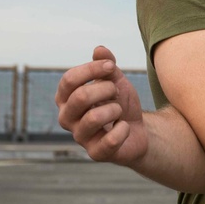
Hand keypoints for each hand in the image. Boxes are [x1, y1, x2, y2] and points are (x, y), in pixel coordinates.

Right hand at [55, 46, 147, 165]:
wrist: (138, 129)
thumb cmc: (119, 102)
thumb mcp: (115, 80)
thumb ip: (106, 65)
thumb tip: (99, 49)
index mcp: (66, 98)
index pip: (69, 80)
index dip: (91, 70)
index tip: (111, 67)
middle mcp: (67, 118)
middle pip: (80, 97)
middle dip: (106, 90)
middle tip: (117, 93)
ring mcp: (80, 137)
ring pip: (94, 118)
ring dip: (115, 109)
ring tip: (119, 111)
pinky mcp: (96, 153)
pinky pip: (110, 139)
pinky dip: (124, 129)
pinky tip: (124, 127)